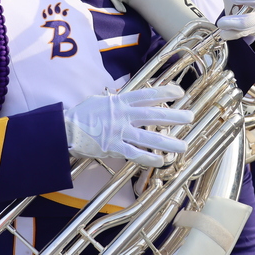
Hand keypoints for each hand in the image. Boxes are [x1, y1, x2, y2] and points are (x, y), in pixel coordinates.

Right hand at [64, 85, 194, 167]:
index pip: (146, 94)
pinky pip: (134, 153)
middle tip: (190, 117)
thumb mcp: (100, 100)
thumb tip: (129, 98)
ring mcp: (118, 131)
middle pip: (152, 114)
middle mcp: (122, 115)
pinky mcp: (112, 147)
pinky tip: (160, 161)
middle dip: (173, 116)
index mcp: (119, 101)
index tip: (180, 93)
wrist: (64, 130)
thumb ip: (117, 100)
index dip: (164, 92)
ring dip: (167, 142)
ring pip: (147, 137)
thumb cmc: (82, 115)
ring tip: (182, 146)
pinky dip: (148, 157)